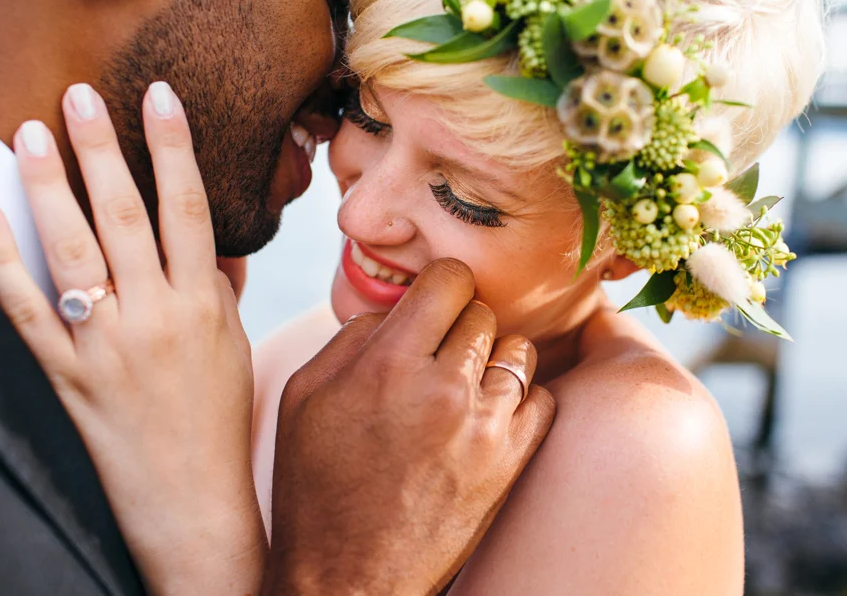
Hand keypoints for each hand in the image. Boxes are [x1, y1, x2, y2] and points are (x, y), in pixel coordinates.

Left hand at [0, 83, 264, 595]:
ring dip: (52, 188)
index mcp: (202, 303)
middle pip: (127, 216)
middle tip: (80, 96)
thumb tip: (210, 240)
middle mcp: (156, 315)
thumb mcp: (232, 345)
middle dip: (103, 149)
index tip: (160, 97)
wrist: (191, 497)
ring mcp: (108, 344)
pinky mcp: (67, 374)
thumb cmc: (215, 418)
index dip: (174, 147)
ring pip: (74, 251)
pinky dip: (3, 262)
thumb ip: (218, 286)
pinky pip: (29, 310)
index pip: (189, 208)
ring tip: (34, 135)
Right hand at [264, 262, 555, 595]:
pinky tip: (487, 414)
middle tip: (438, 355)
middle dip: (460, 325)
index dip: (442, 284)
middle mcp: (443, 387)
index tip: (434, 303)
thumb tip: (399, 307)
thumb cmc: (317, 486)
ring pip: (518, 350)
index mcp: (387, 363)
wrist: (348, 576)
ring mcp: (484, 426)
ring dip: (493, 359)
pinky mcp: (511, 462)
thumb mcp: (305, 396)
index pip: (449, 279)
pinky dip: (520, 399)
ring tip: (464, 386)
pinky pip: (542, 398)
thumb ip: (353, 336)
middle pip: (482, 312)